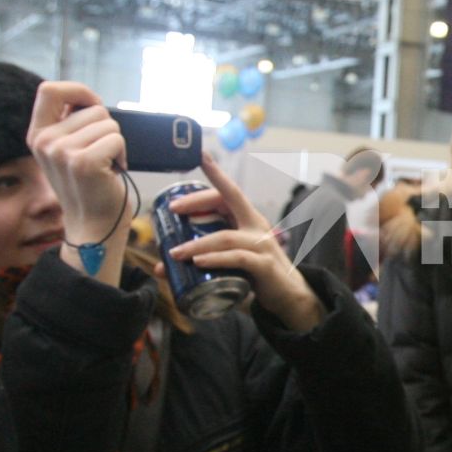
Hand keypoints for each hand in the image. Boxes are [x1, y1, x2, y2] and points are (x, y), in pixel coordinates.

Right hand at [27, 82, 127, 276]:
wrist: (93, 226)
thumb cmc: (89, 185)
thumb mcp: (67, 150)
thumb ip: (71, 123)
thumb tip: (88, 97)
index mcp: (37, 135)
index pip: (49, 90)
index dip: (78, 91)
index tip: (93, 105)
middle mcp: (45, 142)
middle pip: (93, 108)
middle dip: (106, 128)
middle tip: (100, 154)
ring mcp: (62, 152)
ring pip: (108, 123)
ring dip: (115, 143)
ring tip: (104, 165)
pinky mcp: (83, 163)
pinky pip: (117, 139)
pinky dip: (122, 154)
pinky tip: (112, 171)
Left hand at [168, 154, 324, 330]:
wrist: (290, 296)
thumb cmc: (257, 273)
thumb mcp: (230, 260)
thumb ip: (201, 258)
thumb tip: (161, 266)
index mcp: (249, 219)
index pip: (230, 191)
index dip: (216, 174)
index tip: (200, 155)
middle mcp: (257, 226)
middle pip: (227, 201)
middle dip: (198, 201)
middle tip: (173, 208)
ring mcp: (262, 245)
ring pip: (225, 236)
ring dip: (196, 243)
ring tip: (175, 253)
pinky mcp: (264, 266)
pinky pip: (237, 258)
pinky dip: (216, 259)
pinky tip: (199, 262)